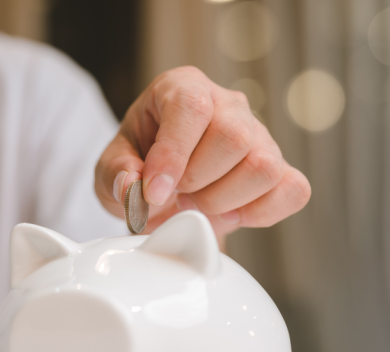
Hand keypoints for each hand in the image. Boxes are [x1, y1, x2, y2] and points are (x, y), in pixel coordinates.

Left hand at [95, 66, 310, 240]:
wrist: (160, 191)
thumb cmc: (136, 167)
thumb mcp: (109, 169)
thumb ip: (115, 174)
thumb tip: (132, 185)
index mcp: (181, 88)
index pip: (191, 107)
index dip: (174, 153)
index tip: (154, 191)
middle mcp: (227, 104)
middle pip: (234, 137)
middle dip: (198, 182)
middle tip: (175, 195)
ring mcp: (261, 135)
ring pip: (264, 166)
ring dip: (223, 201)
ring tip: (196, 204)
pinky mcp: (281, 169)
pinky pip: (293, 191)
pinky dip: (260, 213)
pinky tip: (228, 214)